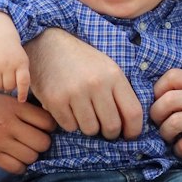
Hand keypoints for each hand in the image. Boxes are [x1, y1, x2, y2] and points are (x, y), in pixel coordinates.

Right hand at [0, 40, 30, 101]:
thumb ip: (23, 77)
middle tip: (10, 80)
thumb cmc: (15, 56)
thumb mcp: (23, 63)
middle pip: (8, 86)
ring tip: (2, 80)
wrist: (0, 41)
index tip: (21, 100)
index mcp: (20, 63)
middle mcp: (7, 64)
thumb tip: (19, 98)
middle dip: (10, 86)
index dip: (22, 93)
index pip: (23, 81)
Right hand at [0, 88, 53, 173]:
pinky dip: (19, 167)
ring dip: (30, 157)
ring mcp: (1, 140)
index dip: (49, 128)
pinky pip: (16, 167)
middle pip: (43, 142)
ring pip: (32, 157)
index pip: (47, 122)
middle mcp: (11, 124)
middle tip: (33, 144)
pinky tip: (14, 161)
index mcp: (15, 107)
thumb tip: (40, 121)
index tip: (43, 130)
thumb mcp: (0, 98)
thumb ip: (19, 109)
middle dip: (41, 145)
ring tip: (22, 153)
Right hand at [26, 28, 142, 138]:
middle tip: (104, 129)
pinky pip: (70, 127)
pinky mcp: (55, 100)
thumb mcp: (107, 68)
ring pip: (90, 130)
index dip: (134, 130)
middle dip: (110, 133)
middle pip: (112, 126)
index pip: (133, 112)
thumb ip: (119, 92)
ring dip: (88, 127)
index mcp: (113, 75)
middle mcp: (96, 83)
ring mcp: (75, 92)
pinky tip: (68, 110)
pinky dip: (70, 123)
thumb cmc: (81, 61)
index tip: (129, 135)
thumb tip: (130, 125)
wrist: (47, 45)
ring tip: (84, 114)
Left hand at [151, 68, 181, 166]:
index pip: (172, 76)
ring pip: (173, 122)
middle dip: (156, 115)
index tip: (159, 103)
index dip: (157, 90)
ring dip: (165, 134)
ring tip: (171, 139)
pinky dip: (178, 150)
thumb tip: (160, 97)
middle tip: (160, 124)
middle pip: (168, 100)